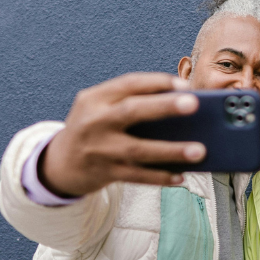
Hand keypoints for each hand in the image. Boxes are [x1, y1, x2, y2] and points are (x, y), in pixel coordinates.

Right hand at [39, 72, 206, 196]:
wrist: (60, 163)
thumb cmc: (93, 129)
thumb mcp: (99, 108)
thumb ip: (129, 103)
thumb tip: (180, 106)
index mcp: (95, 98)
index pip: (128, 84)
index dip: (157, 82)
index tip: (185, 84)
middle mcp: (94, 121)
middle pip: (132, 111)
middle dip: (164, 106)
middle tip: (195, 104)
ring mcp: (99, 149)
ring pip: (138, 150)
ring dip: (170, 150)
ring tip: (199, 150)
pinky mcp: (105, 172)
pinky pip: (137, 176)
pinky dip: (160, 177)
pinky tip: (180, 176)